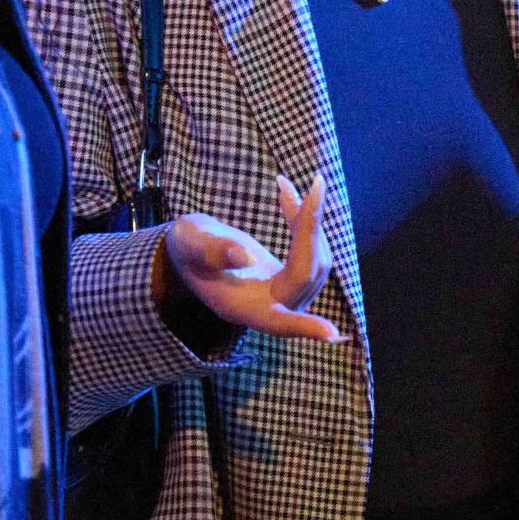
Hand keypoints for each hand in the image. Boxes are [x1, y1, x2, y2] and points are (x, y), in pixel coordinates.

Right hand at [160, 174, 341, 343]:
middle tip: (315, 187)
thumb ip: (213, 251)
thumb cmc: (187, 247)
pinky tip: (286, 192)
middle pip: (306, 276)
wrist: (191, 247)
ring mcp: (284, 294)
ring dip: (309, 221)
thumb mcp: (190, 243)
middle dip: (312, 232)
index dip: (303, 327)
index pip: (277, 322)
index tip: (331, 333)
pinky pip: (312, 250)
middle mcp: (269, 306)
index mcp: (242, 308)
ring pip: (316, 261)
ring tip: (284, 186)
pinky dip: (304, 220)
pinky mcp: (292, 277)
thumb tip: (245, 257)